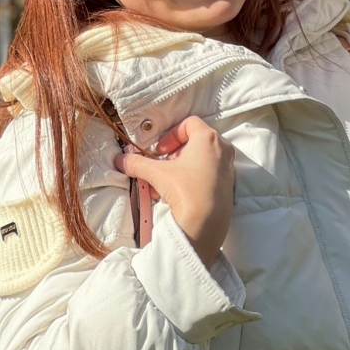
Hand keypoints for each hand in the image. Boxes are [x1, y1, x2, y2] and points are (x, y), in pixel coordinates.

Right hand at [114, 116, 235, 267]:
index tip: (159, 151)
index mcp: (209, 138)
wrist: (205, 226)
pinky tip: (175, 196)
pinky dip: (191, 179)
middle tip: (162, 166)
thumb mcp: (157, 174)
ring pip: (200, 160)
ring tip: (163, 185)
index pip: (189, 123)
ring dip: (179, 169)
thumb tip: (120, 160)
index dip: (170, 135)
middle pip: (195, 142)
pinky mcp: (229, 186)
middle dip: (173, 154)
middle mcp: (223, 149)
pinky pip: (207, 175)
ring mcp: (228, 168)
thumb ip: (137, 163)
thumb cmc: (185, 190)